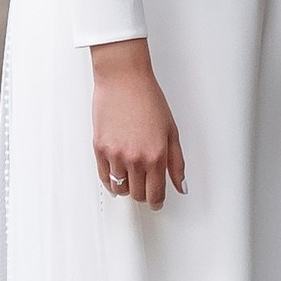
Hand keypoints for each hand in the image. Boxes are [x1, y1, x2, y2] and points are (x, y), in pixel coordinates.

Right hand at [89, 39, 186, 208]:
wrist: (123, 79)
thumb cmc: (147, 98)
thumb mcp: (171, 131)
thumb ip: (177, 162)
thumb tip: (180, 185)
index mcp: (156, 155)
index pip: (155, 193)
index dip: (157, 201)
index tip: (157, 201)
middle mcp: (135, 158)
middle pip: (138, 194)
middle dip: (144, 194)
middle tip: (146, 186)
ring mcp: (115, 154)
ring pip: (120, 188)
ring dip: (127, 187)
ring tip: (132, 178)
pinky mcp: (99, 148)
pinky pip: (104, 177)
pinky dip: (111, 182)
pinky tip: (116, 177)